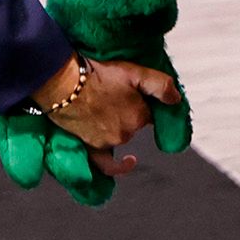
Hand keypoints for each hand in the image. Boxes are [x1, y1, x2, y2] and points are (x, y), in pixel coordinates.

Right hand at [0, 55, 184, 206]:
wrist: (62, 83)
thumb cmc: (96, 74)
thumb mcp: (134, 72)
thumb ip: (161, 85)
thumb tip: (177, 99)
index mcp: (139, 116)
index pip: (148, 113)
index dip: (140, 101)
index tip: (130, 92)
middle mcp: (126, 133)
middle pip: (133, 124)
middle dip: (126, 110)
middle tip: (111, 93)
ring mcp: (108, 142)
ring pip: (119, 135)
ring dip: (115, 123)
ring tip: (103, 105)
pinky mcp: (90, 148)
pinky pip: (108, 165)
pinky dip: (119, 166)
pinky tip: (129, 162)